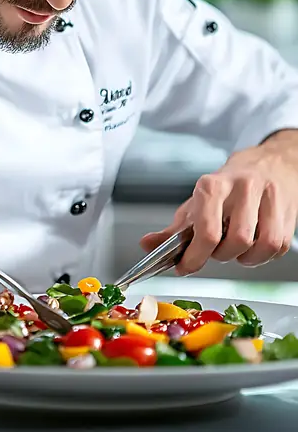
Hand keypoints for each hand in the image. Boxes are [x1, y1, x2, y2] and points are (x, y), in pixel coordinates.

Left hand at [140, 136, 297, 275]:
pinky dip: (263, 255)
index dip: (194, 258)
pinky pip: (278, 246)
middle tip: (214, 251)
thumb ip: (173, 229)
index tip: (185, 267)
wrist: (268, 164)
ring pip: (260, 245)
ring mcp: (269, 197)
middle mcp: (242, 187)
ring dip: (244, 257)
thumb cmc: (227, 188)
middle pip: (235, 241)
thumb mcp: (195, 203)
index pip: (206, 231)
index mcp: (212, 185)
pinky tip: (253, 247)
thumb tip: (147, 245)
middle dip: (221, 255)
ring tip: (234, 249)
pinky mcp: (288, 210)